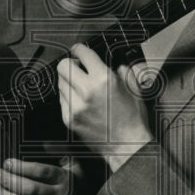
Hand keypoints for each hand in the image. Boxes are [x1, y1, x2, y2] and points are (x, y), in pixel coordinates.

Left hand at [57, 43, 152, 172]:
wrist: (126, 145)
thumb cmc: (132, 119)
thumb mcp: (134, 87)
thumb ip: (121, 70)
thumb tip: (111, 63)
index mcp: (104, 79)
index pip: (81, 53)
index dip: (79, 49)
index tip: (79, 50)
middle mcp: (86, 91)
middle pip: (63, 66)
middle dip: (71, 64)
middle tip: (79, 69)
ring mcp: (75, 106)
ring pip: (60, 83)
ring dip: (69, 82)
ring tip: (82, 89)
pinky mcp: (68, 119)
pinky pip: (61, 100)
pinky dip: (68, 98)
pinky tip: (81, 102)